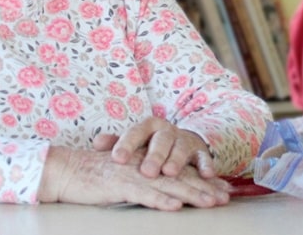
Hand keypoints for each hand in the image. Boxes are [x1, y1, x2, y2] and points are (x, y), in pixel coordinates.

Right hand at [37, 146, 229, 209]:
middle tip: (225, 197)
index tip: (222, 188)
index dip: (202, 179)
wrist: (66, 169)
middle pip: (180, 178)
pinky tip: (175, 208)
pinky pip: (143, 194)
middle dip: (205, 188)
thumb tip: (167, 192)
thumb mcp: (125, 173)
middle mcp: (144, 166)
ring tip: (210, 203)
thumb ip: (145, 177)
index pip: (180, 171)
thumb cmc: (94, 175)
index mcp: (147, 162)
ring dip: (191, 195)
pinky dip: (160, 201)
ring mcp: (133, 175)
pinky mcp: (119, 185)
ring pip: (168, 186)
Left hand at [93, 117, 215, 178]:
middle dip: (154, 155)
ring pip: (181, 147)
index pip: (136, 132)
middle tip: (147, 171)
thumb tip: (96, 143)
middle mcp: (166, 131)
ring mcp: (184, 140)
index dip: (126, 144)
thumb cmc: (148, 145)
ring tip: (170, 172)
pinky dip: (205, 165)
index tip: (117, 158)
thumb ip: (115, 142)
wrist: (176, 140)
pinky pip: (204, 157)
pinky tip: (205, 175)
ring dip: (176, 160)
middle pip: (160, 140)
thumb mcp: (133, 142)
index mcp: (147, 126)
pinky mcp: (199, 151)